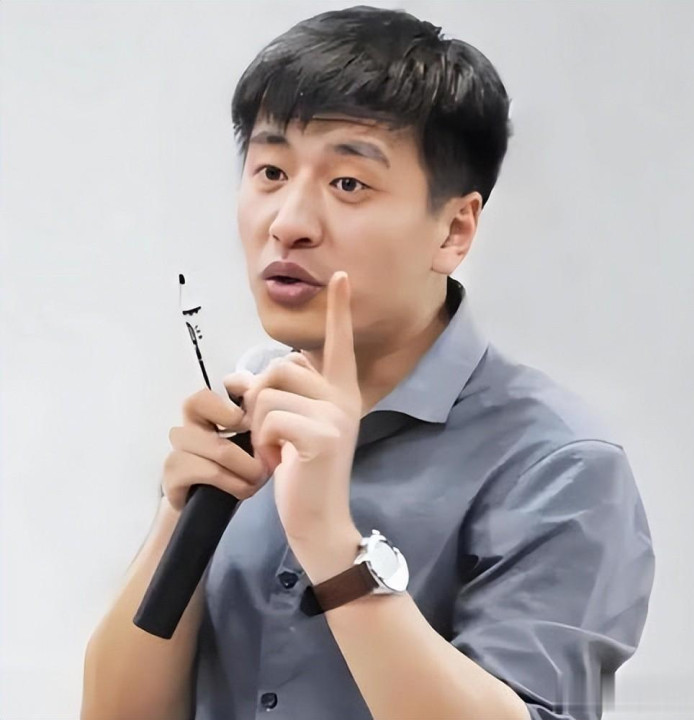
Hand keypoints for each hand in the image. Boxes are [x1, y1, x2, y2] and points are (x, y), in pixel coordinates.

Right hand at [163, 383, 269, 512]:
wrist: (213, 508)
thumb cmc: (237, 467)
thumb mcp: (254, 438)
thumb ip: (259, 413)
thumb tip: (268, 392)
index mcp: (207, 409)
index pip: (212, 386)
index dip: (236, 394)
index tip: (255, 419)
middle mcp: (188, 423)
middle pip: (198, 402)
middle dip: (237, 422)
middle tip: (262, 445)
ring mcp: (178, 448)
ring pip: (218, 446)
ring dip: (247, 465)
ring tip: (261, 476)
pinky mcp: (173, 474)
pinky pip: (208, 471)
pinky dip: (233, 482)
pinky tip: (244, 489)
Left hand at [226, 271, 361, 544]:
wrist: (318, 521)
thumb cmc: (302, 474)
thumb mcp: (289, 429)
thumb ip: (275, 397)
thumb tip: (236, 378)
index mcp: (340, 394)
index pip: (339, 344)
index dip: (339, 310)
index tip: (342, 277)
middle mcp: (344, 398)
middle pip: (280, 366)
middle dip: (259, 400)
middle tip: (270, 435)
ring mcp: (336, 415)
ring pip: (268, 393)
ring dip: (257, 426)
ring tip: (274, 450)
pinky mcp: (322, 435)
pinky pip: (269, 418)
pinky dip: (261, 442)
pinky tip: (276, 462)